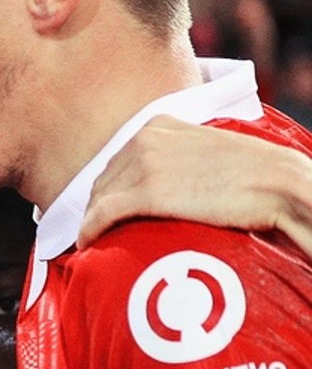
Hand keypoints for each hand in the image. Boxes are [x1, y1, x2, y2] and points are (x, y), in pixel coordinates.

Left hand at [79, 116, 311, 254]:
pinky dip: (89, 230)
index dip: (111, 185)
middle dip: (99, 204)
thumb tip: (172, 178)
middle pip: (105, 178)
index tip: (106, 204)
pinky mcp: (147, 193)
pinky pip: (102, 214)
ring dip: (92, 220)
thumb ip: (181, 154)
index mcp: (159, 124)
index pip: (118, 159)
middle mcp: (145, 139)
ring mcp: (144, 164)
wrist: (279, 183)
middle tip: (98, 228)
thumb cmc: (254, 171)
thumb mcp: (208, 148)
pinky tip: (88, 244)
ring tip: (95, 239)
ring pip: (99, 197)